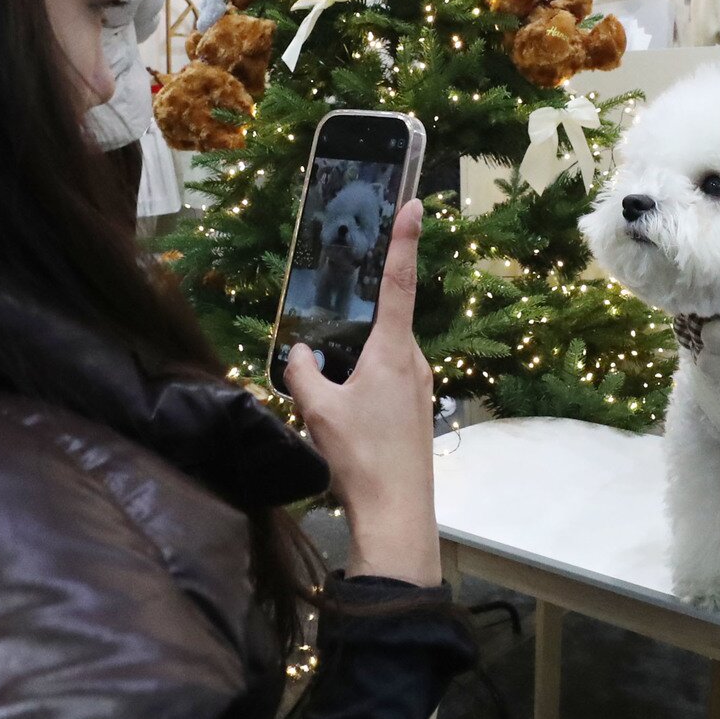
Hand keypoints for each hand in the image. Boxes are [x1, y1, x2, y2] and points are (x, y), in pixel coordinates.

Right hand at [286, 200, 439, 586]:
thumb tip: (300, 351)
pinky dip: (364, 379)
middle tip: (327, 318)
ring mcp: (419, 388)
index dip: (404, 241)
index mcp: (393, 351)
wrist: (398, 513)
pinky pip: (387, 379)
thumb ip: (303, 371)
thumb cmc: (361, 458)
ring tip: (326, 387)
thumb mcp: (318, 410)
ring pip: (382, 355)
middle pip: (384, 322)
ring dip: (356, 357)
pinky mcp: (416, 411)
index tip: (414, 205)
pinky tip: (342, 408)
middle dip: (356, 318)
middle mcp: (414, 362)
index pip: (399, 282)